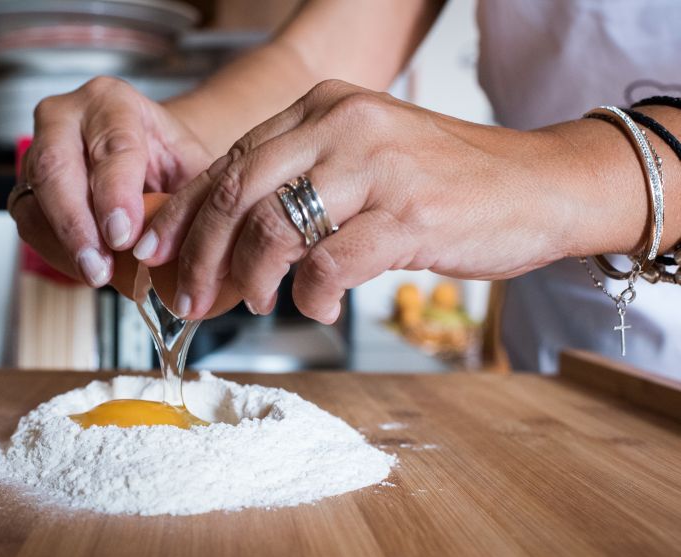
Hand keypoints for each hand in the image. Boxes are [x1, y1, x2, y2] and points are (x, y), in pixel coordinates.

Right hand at [12, 77, 214, 286]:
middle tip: (99, 268)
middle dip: (76, 225)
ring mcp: (37, 150)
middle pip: (55, 168)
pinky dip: (54, 251)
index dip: (115, 193)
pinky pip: (29, 221)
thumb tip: (185, 242)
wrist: (148, 159)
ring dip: (62, 244)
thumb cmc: (169, 161)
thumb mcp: (192, 169)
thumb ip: (189, 197)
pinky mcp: (27, 186)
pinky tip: (84, 269)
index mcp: (113, 103)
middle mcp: (65, 118)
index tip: (123, 236)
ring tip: (94, 275)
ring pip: (34, 198)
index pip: (111, 145)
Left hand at [135, 79, 601, 322]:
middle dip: (201, 254)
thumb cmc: (442, 184)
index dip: (185, 213)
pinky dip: (313, 297)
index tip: (157, 252)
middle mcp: (343, 126)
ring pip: (274, 229)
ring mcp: (377, 167)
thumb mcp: (361, 163)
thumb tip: (230, 241)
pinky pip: (330, 265)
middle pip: (238, 193)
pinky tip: (320, 308)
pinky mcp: (409, 215)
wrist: (539, 185)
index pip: (230, 161)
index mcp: (323, 108)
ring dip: (252, 279)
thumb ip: (299, 186)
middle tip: (189, 296)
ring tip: (258, 302)